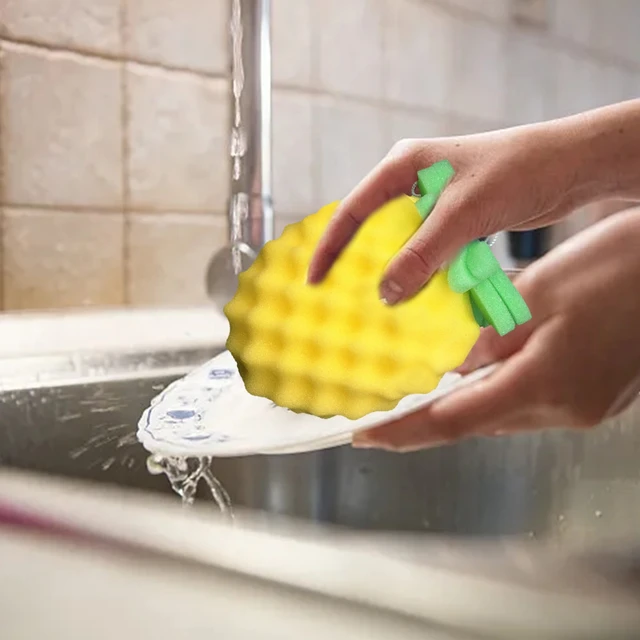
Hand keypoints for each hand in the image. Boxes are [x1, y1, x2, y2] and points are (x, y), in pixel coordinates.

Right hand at [307, 122, 586, 303]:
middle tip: (348, 299)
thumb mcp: (462, 215)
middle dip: (363, 263)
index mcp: (403, 166)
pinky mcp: (458, 218)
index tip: (314, 281)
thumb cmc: (516, 173)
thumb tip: (386, 294)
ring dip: (400, 272)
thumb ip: (422, 254)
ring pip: (405, 243)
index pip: (353, 209)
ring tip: (386, 305)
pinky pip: (432, 251)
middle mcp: (414, 180)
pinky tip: (428, 296)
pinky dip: (428, 273)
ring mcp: (437, 200)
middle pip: (375, 229)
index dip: (330, 246)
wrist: (571, 166)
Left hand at [352, 209, 639, 451]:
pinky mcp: (591, 399)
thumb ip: (483, 335)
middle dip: (424, 419)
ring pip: (498, 414)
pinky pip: (525, 403)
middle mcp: (564, 411)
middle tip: (377, 412)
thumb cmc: (616, 268)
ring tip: (413, 391)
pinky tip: (472, 373)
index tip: (361, 437)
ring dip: (457, 404)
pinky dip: (492, 392)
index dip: (401, 432)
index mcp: (546, 386)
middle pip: (474, 423)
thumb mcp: (535, 294)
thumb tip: (439, 364)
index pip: (452, 421)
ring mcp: (582, 409)